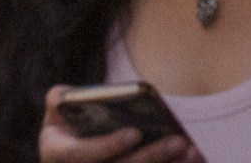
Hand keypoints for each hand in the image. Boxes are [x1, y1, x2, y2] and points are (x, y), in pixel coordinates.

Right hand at [37, 89, 200, 162]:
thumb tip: (68, 95)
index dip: (108, 146)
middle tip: (179, 142)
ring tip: (192, 151)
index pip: (82, 155)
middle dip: (151, 157)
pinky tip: (193, 160)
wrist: (71, 146)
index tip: (134, 133)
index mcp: (56, 155)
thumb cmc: (67, 121)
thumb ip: (60, 99)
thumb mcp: (57, 109)